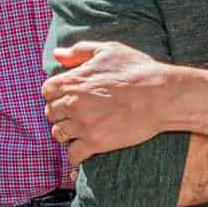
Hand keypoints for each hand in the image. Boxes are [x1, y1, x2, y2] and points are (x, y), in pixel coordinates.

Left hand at [43, 41, 183, 162]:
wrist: (160, 95)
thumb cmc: (137, 70)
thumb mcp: (108, 50)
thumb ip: (79, 51)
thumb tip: (57, 55)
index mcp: (73, 80)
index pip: (47, 91)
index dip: (55, 94)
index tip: (67, 97)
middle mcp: (73, 103)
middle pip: (50, 113)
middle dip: (60, 114)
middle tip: (75, 115)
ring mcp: (83, 124)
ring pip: (58, 134)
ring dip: (66, 134)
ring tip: (79, 132)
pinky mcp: (95, 143)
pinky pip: (72, 155)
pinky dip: (75, 155)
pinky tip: (83, 151)